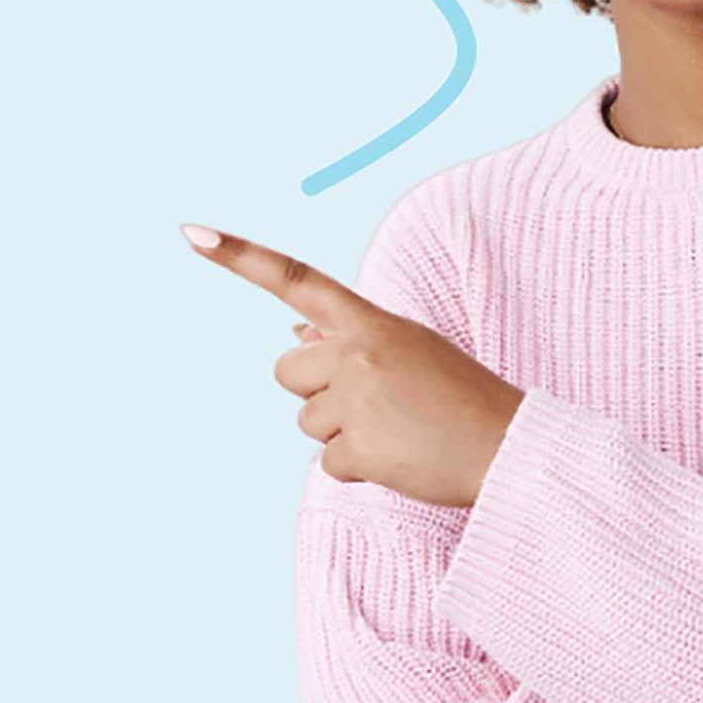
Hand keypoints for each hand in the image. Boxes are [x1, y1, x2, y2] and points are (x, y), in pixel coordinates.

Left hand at [179, 223, 526, 507]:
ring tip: (399, 430)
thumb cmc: (462, 397)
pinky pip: (329, 463)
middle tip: (378, 402)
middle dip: (318, 391)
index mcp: (372, 321)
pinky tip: (400, 458)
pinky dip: (360, 468)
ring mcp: (356, 400)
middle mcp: (357, 353)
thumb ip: (353, 340)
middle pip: (287, 371)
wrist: (510, 446)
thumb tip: (296, 338)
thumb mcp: (413, 349)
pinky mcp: (358, 449)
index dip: (242, 258)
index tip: (193, 233)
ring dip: (343, 433)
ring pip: (308, 421)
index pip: (297, 280)